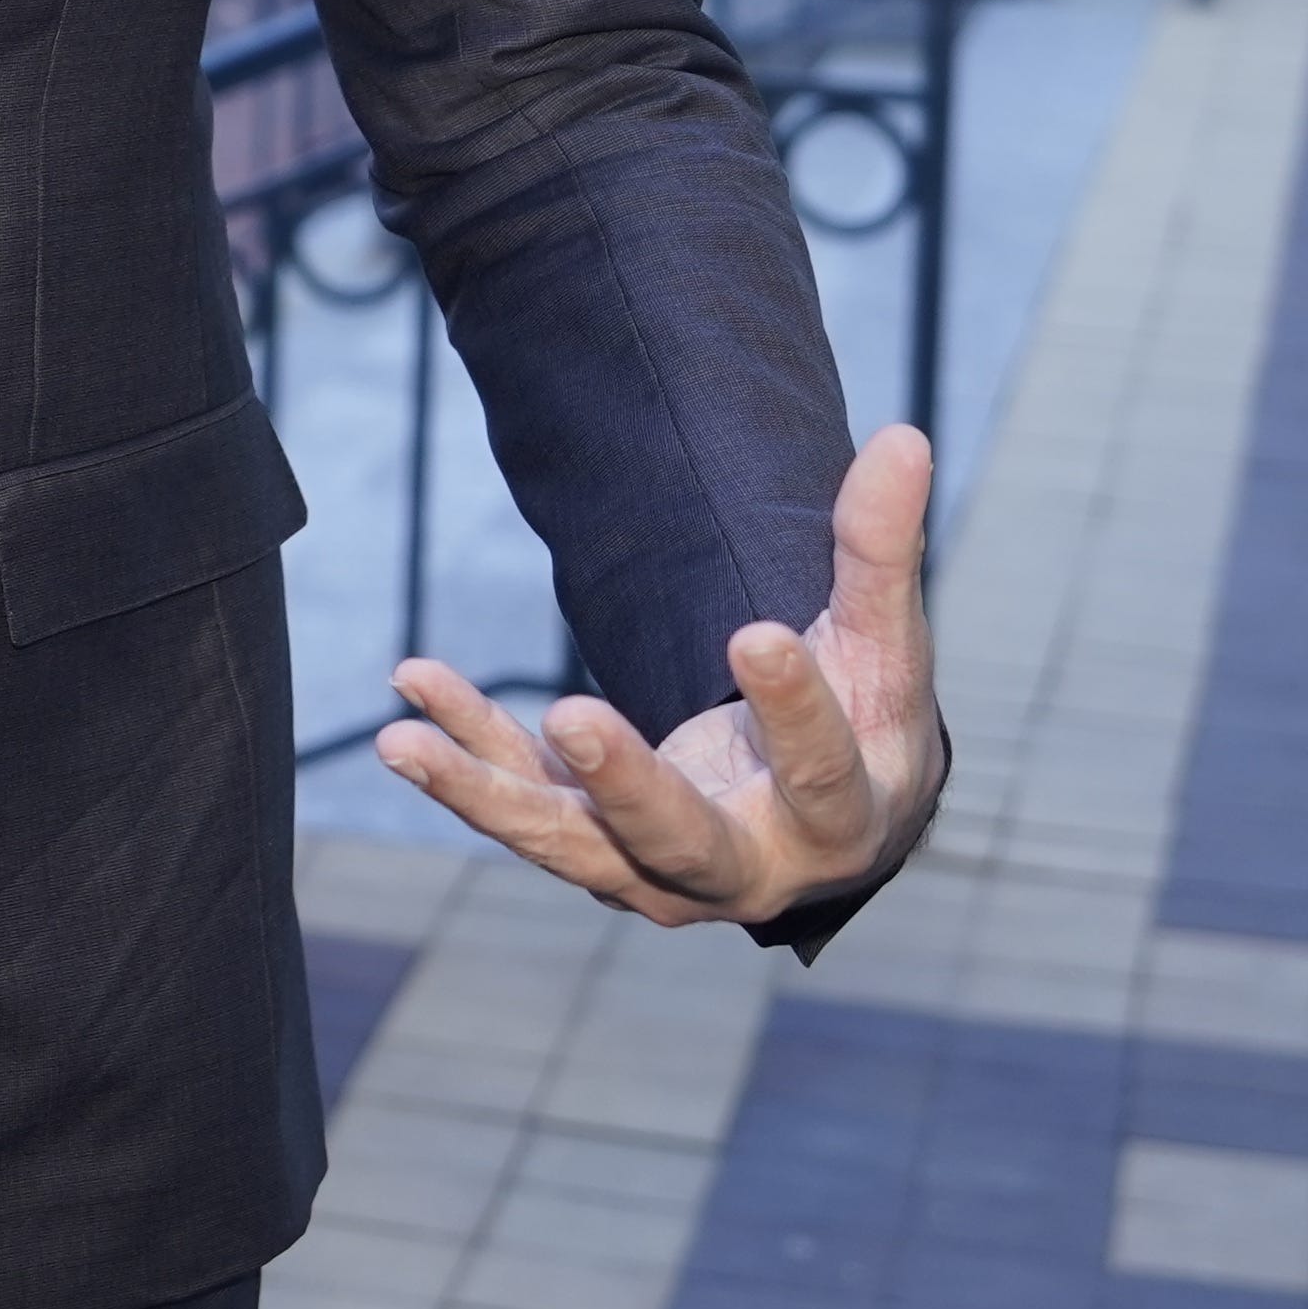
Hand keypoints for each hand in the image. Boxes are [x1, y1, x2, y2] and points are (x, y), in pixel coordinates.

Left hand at [377, 424, 943, 929]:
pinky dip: (466, 752)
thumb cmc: (866, 720)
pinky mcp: (594, 848)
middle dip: (626, 786)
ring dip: (484, 795)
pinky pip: (523, 798)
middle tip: (577, 716)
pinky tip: (409, 689)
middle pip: (681, 840)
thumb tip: (904, 437)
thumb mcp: (885, 645)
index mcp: (839, 821)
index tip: (756, 631)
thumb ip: (881, 551)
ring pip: (570, 843)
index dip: (792, 708)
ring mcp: (657, 871)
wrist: (825, 822)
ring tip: (403, 743)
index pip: (820, 771)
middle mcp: (746, 869)